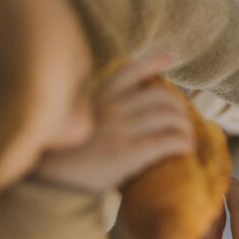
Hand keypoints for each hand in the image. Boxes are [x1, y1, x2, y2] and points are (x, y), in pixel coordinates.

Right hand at [36, 54, 192, 192]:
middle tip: (184, 123)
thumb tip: (130, 112)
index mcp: (99, 98)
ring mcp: (119, 129)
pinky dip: (182, 143)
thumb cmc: (66, 155)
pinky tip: (185, 149)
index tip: (170, 58)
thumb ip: (102, 112)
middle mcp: (111, 108)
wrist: (51, 181)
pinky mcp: (126, 152)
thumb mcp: (79, 121)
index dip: (152, 62)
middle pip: (160, 97)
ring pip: (168, 117)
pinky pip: (166, 141)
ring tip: (187, 139)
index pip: (129, 71)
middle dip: (179, 108)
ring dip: (185, 127)